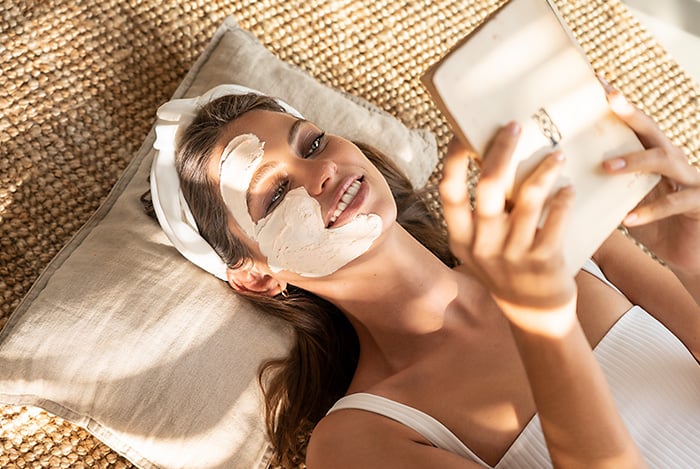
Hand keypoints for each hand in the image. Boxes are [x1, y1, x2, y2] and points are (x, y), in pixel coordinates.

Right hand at [440, 124, 576, 331]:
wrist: (533, 316)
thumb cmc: (506, 271)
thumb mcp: (481, 248)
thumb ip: (482, 215)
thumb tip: (492, 161)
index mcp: (461, 239)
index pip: (449, 191)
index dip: (453, 159)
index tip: (464, 135)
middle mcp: (482, 247)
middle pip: (488, 187)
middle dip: (502, 149)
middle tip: (516, 126)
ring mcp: (513, 255)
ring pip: (528, 199)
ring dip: (544, 170)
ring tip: (557, 154)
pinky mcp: (544, 262)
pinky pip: (555, 220)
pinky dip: (563, 199)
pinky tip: (569, 187)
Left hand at [602, 89, 699, 274]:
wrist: (686, 255)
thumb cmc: (649, 226)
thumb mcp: (618, 205)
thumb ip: (596, 191)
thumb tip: (551, 188)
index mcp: (649, 156)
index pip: (632, 125)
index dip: (618, 103)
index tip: (596, 82)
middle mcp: (671, 160)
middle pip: (651, 130)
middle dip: (631, 113)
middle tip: (611, 99)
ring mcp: (688, 179)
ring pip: (666, 160)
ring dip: (635, 161)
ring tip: (608, 167)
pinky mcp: (698, 203)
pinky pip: (674, 203)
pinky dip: (650, 211)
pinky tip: (628, 220)